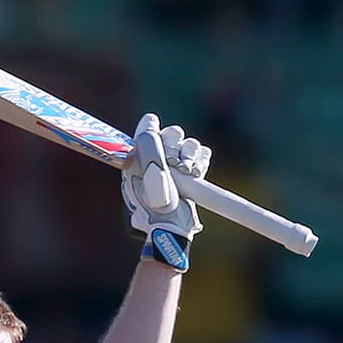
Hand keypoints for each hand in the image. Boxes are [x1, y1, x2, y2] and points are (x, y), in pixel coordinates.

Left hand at [121, 113, 210, 271]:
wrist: (170, 223)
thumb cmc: (151, 199)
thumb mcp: (144, 169)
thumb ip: (147, 142)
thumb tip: (150, 119)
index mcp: (139, 157)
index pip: (150, 130)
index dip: (157, 134)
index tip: (160, 143)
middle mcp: (157, 158)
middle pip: (173, 133)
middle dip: (175, 146)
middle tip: (173, 163)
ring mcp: (176, 165)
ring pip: (190, 143)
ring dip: (190, 155)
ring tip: (186, 171)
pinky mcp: (193, 173)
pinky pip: (202, 153)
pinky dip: (201, 160)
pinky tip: (196, 172)